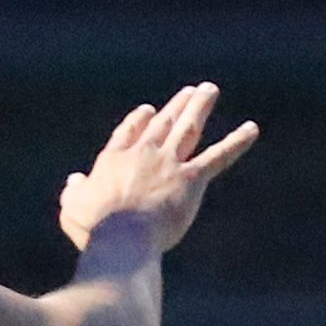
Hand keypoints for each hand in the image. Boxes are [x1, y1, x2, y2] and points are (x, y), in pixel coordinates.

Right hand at [60, 82, 260, 255]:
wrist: (122, 235)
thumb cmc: (94, 228)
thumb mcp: (71, 210)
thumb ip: (73, 194)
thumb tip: (74, 181)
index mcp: (114, 159)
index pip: (129, 132)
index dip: (140, 120)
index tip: (149, 110)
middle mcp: (143, 153)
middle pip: (162, 122)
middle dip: (177, 106)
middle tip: (190, 92)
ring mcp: (169, 162)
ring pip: (188, 128)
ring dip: (199, 107)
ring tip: (209, 90)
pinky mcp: (191, 178)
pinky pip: (219, 156)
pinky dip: (237, 142)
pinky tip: (253, 129)